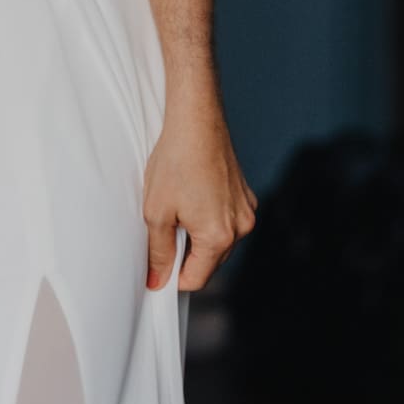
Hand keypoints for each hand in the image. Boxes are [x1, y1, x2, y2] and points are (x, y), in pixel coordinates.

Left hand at [142, 85, 256, 292]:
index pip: (196, 278)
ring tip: (178, 207)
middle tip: (163, 229)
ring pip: (219, 240)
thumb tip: (157, 281)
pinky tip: (192, 195)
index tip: (157, 268)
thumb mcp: (156, 212)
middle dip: (186, 254)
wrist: (196, 121)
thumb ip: (158, 253)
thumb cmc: (175, 162)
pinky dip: (210, 217)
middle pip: (210, 261)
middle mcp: (241, 227)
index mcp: (219, 237)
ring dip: (198, 235)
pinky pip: (227, 219)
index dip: (173, 277)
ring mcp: (247, 210)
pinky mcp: (246, 196)